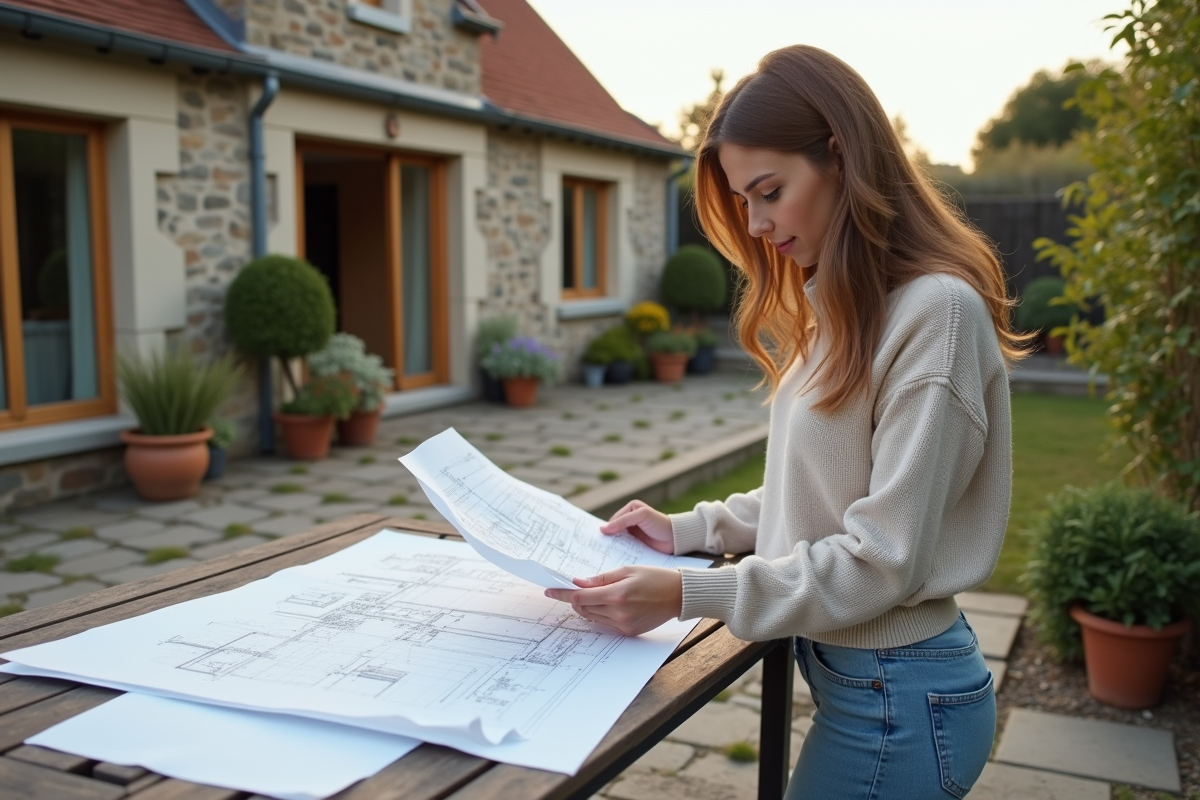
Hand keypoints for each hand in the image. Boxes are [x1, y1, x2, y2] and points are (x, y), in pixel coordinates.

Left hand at [545, 566, 681, 636]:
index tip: (550, 590)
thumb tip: (578, 583)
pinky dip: (600, 613)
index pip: (580, 597)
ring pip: (592, 617)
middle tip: (574, 588)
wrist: (678, 595)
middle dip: (575, 599)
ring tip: (595, 594)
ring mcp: (623, 625)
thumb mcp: (626, 571)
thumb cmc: (654, 578)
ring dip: (587, 606)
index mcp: (617, 595)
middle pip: (583, 608)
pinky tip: (608, 603)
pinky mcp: (628, 632)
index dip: (562, 594)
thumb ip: (601, 578)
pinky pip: (605, 623)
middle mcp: (618, 613)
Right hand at [600, 500, 673, 553]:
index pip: (613, 520)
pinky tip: (614, 557)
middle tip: (597, 548)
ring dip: (613, 546)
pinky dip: (620, 551)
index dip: (606, 529)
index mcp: (630, 509)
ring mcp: (632, 532)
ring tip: (603, 555)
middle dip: (607, 538)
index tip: (597, 539)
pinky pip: (624, 547)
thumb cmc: (660, 523)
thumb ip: (623, 521)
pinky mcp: (635, 543)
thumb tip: (603, 528)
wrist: (675, 539)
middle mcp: (629, 520)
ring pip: (618, 539)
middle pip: (614, 530)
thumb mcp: (641, 516)